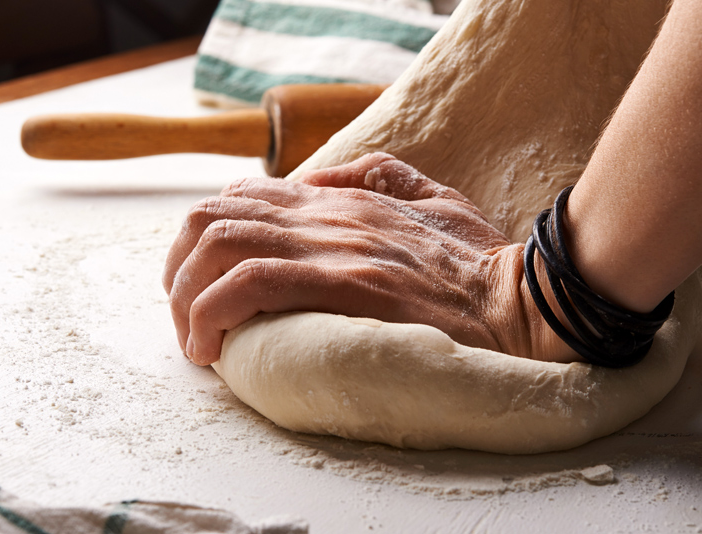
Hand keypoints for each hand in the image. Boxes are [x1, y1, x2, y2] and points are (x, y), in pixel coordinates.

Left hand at [163, 153, 576, 365]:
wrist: (523, 301)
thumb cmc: (480, 264)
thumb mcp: (434, 197)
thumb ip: (379, 175)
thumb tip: (320, 177)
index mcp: (341, 199)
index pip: (241, 196)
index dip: (205, 239)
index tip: (205, 287)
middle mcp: (327, 214)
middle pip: (212, 216)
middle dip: (178, 269)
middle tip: (187, 318)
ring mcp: (334, 246)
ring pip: (219, 245)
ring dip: (186, 296)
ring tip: (195, 341)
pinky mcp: (344, 284)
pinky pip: (249, 284)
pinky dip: (212, 313)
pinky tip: (212, 348)